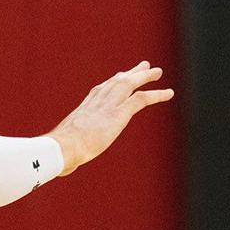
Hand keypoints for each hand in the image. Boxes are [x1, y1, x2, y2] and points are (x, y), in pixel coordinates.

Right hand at [47, 61, 173, 175]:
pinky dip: (156, 94)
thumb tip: (66, 163)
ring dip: (144, 77)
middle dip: (131, 73)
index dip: (114, 81)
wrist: (63, 147)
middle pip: (117, 81)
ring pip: (130, 84)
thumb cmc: (60, 150)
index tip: (120, 75)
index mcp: (86, 106)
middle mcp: (97, 99)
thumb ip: (71, 149)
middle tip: (144, 66)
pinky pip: (141, 99)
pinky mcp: (119, 113)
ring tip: (158, 72)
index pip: (102, 89)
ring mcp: (108, 104)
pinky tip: (169, 93)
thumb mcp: (66, 145)